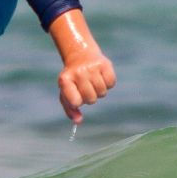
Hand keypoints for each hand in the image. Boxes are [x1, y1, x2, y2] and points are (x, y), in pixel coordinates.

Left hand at [48, 9, 116, 123]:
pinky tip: (101, 76)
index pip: (75, 102)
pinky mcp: (105, 64)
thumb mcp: (66, 92)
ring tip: (93, 81)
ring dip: (99, 91)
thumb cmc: (73, 79)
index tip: (77, 97)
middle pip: (91, 99)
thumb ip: (70, 109)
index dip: (78, 102)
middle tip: (85, 87)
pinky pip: (111, 83)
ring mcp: (91, 67)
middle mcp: (78, 73)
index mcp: (64, 80)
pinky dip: (108, 84)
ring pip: (102, 93)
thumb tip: (78, 122)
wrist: (81, 55)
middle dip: (90, 97)